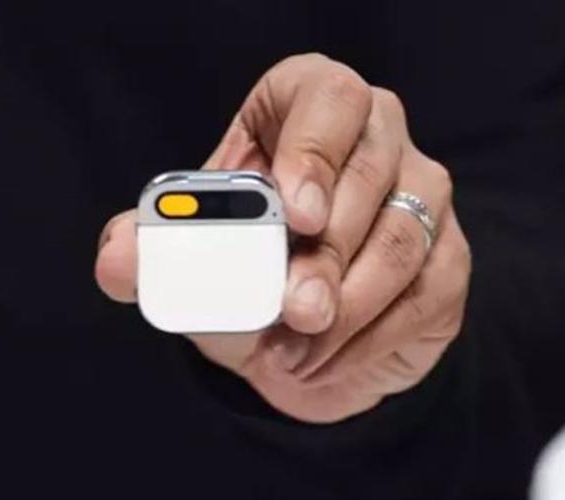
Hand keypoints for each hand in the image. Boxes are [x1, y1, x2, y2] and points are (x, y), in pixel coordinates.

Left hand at [95, 54, 470, 422]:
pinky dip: (368, 337)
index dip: (314, 147)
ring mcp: (423, 197)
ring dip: (347, 303)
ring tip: (295, 348)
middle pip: (371, 171)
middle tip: (293, 305)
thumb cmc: (253, 272)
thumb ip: (156, 253)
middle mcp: (380, 139)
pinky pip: (421, 293)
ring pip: (401, 237)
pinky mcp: (448, 258)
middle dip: (328, 250)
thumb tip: (116, 260)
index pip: (329, 97)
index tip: (294, 213)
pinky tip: (324, 360)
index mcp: (312, 110)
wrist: (306, 337)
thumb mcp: (201, 258)